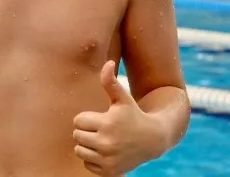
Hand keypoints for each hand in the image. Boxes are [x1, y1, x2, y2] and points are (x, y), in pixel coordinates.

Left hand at [72, 61, 165, 175]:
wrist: (153, 140)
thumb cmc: (134, 115)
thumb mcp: (123, 98)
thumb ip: (111, 81)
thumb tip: (107, 63)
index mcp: (107, 124)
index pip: (77, 121)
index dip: (87, 118)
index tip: (99, 118)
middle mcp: (106, 143)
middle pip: (77, 136)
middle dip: (86, 131)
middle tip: (101, 129)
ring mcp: (108, 159)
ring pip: (79, 150)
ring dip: (87, 145)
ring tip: (101, 139)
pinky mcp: (109, 171)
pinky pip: (87, 164)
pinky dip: (93, 159)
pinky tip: (105, 151)